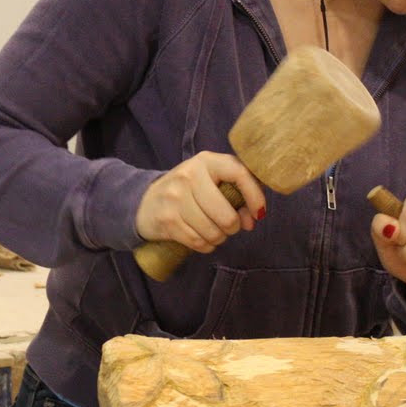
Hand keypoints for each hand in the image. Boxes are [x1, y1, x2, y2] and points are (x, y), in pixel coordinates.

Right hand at [135, 151, 266, 252]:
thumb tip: (253, 219)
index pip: (239, 174)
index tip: (259, 214)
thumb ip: (235, 193)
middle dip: (233, 227)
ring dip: (219, 238)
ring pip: (212, 231)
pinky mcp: (166, 219)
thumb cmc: (188, 191)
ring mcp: (175, 198)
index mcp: (206, 161)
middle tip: (229, 226)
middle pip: (226, 214)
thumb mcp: (210, 182)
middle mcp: (189, 175)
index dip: (255, 197)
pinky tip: (204, 240)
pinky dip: (206, 245)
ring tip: (215, 233)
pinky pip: (197, 241)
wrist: (146, 201)